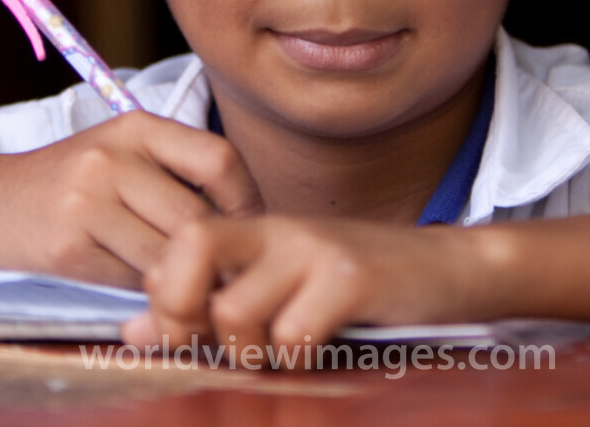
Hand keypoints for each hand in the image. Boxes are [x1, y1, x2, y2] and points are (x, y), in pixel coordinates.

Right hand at [0, 112, 263, 285]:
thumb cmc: (73, 183)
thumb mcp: (122, 154)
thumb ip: (176, 174)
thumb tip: (249, 224)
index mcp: (136, 127)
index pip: (218, 158)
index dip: (246, 199)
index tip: (247, 228)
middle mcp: (111, 158)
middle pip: (195, 216)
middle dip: (217, 253)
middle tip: (227, 274)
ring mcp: (86, 201)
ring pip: (167, 255)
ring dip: (186, 282)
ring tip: (194, 290)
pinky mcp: (67, 246)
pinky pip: (131, 280)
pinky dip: (149, 293)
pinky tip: (150, 294)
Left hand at [122, 215, 480, 349]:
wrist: (454, 269)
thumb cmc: (365, 290)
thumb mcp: (285, 291)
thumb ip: (214, 306)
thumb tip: (135, 334)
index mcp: (257, 230)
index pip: (178, 245)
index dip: (164, 299)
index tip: (185, 338)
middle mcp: (279, 229)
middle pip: (191, 249)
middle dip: (182, 311)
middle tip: (212, 348)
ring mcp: (315, 250)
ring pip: (235, 309)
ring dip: (247, 353)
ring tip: (280, 357)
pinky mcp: (351, 277)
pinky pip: (293, 334)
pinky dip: (297, 360)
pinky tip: (321, 355)